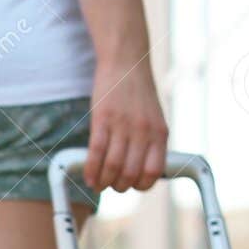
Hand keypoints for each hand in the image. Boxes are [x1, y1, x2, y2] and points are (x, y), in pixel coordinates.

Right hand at [82, 58, 167, 192]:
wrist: (126, 62)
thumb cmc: (138, 93)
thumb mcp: (154, 118)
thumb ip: (150, 143)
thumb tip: (141, 170)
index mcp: (159, 133)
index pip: (153, 172)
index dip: (141, 185)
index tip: (133, 185)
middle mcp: (143, 131)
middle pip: (130, 174)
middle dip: (119, 186)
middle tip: (112, 185)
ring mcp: (122, 126)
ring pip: (112, 168)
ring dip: (103, 182)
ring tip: (98, 184)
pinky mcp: (102, 119)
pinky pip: (96, 153)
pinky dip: (91, 170)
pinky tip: (89, 176)